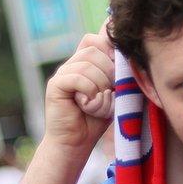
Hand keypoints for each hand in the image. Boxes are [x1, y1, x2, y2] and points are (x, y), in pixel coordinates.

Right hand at [44, 33, 114, 153]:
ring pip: (87, 64)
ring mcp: (61, 74)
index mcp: (83, 63)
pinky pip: (77, 77)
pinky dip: (89, 91)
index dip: (109, 49)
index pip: (94, 39)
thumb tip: (127, 57)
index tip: (118, 71)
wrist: (75, 144)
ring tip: (99, 102)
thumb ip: (117, 74)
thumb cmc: (95, 120)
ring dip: (100, 85)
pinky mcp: (55, 85)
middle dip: (109, 71)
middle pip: (93, 50)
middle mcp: (71, 64)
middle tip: (110, 92)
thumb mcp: (112, 93)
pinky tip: (88, 105)